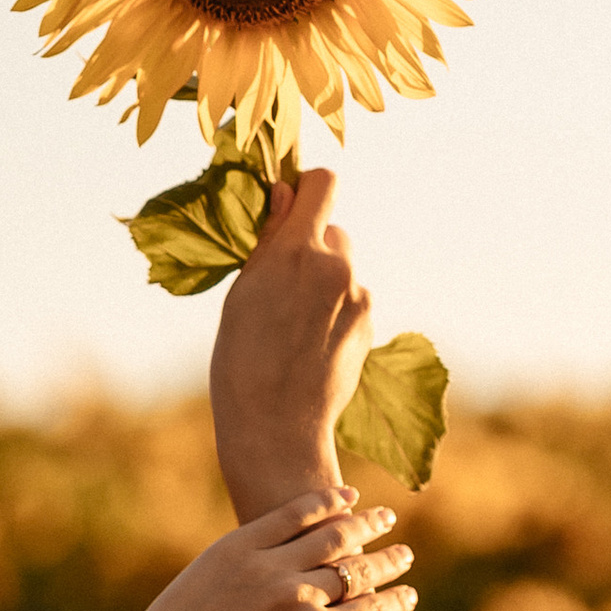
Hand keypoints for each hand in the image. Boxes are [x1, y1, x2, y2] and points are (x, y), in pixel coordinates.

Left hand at [122, 490, 416, 610]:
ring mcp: (266, 566)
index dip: (397, 601)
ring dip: (366, 523)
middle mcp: (297, 596)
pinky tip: (346, 497)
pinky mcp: (237, 546)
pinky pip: (291, 514)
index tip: (411, 594)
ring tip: (384, 518)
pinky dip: (323, 502)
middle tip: (406, 554)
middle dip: (390, 561)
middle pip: (359, 569)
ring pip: (332, 535)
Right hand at [208, 166, 374, 520]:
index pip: (322, 183)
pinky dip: (334, 312)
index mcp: (296, 251)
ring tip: (294, 324)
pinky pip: (351, 300)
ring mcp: (357, 296)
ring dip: (324, 281)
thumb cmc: (242, 362)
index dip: (307, 187)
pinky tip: (311, 345)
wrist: (277, 427)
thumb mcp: (243, 293)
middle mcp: (335, 266)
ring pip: (342, 268)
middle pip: (333, 230)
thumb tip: (286, 193)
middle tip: (283, 282)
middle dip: (312, 246)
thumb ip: (270, 242)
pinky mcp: (368, 323)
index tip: (291, 203)